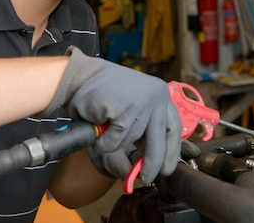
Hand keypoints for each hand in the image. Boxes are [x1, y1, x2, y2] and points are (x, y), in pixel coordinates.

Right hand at [46, 46, 181, 184]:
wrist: (79, 77)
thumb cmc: (103, 94)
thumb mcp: (131, 109)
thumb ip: (143, 132)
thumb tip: (147, 167)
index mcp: (160, 95)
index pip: (174, 128)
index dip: (171, 151)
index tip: (166, 169)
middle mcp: (156, 97)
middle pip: (159, 141)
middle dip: (152, 163)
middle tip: (146, 178)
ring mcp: (142, 102)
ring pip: (132, 141)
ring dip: (115, 144)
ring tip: (104, 129)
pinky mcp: (125, 110)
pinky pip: (116, 140)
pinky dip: (104, 142)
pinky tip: (98, 128)